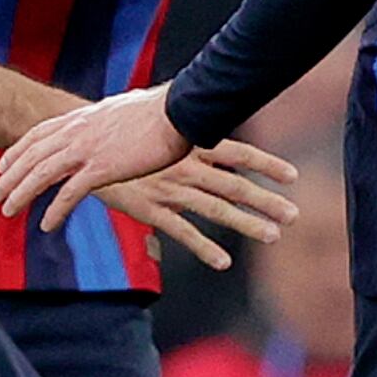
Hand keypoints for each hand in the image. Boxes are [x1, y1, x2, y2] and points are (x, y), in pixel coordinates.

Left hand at [0, 83, 191, 224]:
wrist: (178, 111)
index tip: (4, 164)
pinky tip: (46, 225)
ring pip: (41, 173)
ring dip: (21, 193)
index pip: (39, 133)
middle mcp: (78, 131)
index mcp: (83, 117)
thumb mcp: (123, 109)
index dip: (18, 149)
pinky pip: (69, 193)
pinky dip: (55, 210)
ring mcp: (87, 149)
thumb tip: (110, 117)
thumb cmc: (160, 110)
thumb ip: (108, 118)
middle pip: (32, 155)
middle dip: (10, 176)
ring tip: (8, 210)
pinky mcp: (102, 168)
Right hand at [94, 139, 304, 269]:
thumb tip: (201, 115)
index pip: (237, 152)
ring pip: (215, 208)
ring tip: (273, 236)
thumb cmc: (121, 132)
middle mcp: (185, 164)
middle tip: (295, 215)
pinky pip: (182, 230)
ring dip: (246, 223)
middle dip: (266, 200)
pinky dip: (204, 247)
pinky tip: (223, 261)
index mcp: (189, 142)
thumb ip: (181, 129)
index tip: (293, 176)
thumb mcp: (155, 123)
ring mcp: (169, 187)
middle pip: (234, 184)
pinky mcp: (149, 208)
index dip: (266, 164)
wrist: (81, 143)